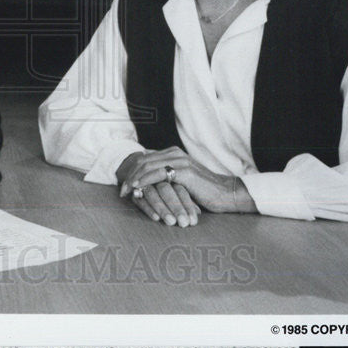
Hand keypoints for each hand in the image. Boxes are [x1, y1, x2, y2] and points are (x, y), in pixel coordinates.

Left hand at [119, 147, 255, 214]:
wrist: (226, 194)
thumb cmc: (204, 192)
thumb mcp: (182, 182)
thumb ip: (167, 178)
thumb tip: (148, 184)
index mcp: (173, 154)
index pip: (145, 158)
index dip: (132, 170)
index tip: (124, 184)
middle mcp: (175, 154)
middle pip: (143, 160)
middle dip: (129, 174)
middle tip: (121, 189)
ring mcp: (180, 161)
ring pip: (148, 166)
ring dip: (134, 178)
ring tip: (126, 190)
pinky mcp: (184, 172)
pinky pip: (157, 174)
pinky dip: (145, 181)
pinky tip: (137, 189)